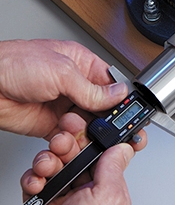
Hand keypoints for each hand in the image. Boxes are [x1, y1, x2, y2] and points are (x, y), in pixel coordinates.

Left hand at [0, 39, 129, 137]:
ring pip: (86, 123)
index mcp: (81, 63)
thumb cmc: (17, 64)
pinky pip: (69, 136)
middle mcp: (74, 84)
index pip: (109, 81)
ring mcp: (62, 105)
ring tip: (74, 127)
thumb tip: (118, 93)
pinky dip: (70, 141)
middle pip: (100, 105)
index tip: (127, 110)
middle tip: (107, 126)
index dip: (119, 96)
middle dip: (104, 117)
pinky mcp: (50, 125)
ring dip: (84, 130)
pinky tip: (66, 136)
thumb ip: (92, 88)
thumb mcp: (62, 72)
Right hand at [21, 112, 144, 204]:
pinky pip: (34, 180)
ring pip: (53, 161)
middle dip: (66, 141)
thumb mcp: (109, 197)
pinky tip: (38, 182)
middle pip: (75, 151)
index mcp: (107, 185)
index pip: (100, 150)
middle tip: (63, 140)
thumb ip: (114, 168)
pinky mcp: (42, 203)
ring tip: (49, 165)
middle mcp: (85, 189)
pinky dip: (32, 178)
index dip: (93, 135)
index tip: (87, 123)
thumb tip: (123, 146)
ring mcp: (62, 195)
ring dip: (48, 158)